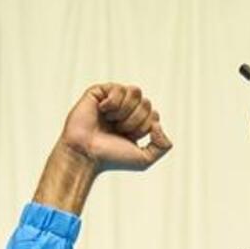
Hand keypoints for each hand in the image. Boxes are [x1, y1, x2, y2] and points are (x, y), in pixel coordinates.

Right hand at [57, 83, 171, 172]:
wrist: (86, 154)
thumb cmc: (111, 158)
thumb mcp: (145, 160)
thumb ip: (163, 146)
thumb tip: (158, 124)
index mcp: (135, 123)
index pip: (153, 114)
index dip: (145, 127)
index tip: (129, 138)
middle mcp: (125, 110)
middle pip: (146, 102)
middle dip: (135, 120)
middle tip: (119, 130)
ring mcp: (112, 100)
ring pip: (135, 92)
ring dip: (126, 110)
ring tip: (112, 120)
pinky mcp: (98, 92)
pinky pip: (118, 88)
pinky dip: (113, 103)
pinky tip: (102, 111)